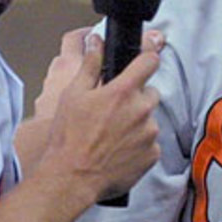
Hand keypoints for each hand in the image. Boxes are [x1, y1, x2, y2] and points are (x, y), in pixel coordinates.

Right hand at [38, 29, 163, 204]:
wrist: (72, 178)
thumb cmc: (69, 138)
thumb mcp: (73, 95)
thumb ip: (90, 65)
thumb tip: (96, 42)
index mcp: (123, 91)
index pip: (149, 61)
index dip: (148, 55)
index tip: (148, 54)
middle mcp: (141, 110)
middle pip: (149, 93)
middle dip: (135, 97)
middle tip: (112, 110)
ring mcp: (149, 134)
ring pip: (149, 119)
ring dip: (136, 122)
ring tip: (111, 135)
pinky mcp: (152, 155)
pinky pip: (150, 143)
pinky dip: (138, 144)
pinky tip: (118, 150)